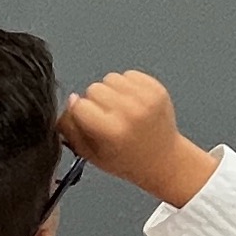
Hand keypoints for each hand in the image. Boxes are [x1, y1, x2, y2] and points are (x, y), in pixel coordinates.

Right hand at [59, 69, 220, 204]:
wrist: (164, 160)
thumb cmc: (127, 161)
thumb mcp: (91, 155)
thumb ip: (72, 129)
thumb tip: (71, 100)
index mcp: (112, 131)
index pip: (80, 105)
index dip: (80, 113)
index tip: (88, 122)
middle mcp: (130, 112)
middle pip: (93, 88)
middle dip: (95, 101)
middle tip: (106, 118)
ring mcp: (145, 98)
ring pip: (110, 78)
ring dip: (111, 91)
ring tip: (120, 110)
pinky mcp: (156, 89)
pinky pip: (129, 74)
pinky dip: (127, 85)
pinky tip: (132, 103)